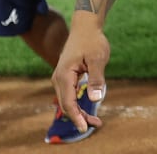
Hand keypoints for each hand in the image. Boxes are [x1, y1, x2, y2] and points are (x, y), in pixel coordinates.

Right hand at [50, 23, 110, 139]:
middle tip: (96, 124)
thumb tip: (95, 98)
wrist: (85, 27)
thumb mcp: (97, 59)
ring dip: (79, 112)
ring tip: (95, 120)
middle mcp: (59, 79)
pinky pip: (70, 95)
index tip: (85, 128)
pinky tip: (88, 108)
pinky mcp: (66, 78)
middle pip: (67, 105)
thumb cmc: (92, 41)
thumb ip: (96, 78)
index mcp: (64, 76)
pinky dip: (78, 103)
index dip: (76, 117)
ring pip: (68, 101)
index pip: (68, 103)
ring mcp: (61, 79)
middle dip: (79, 117)